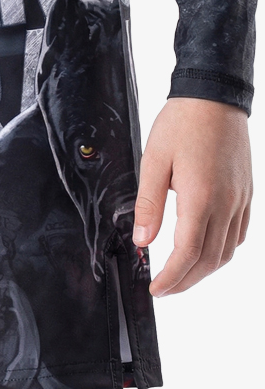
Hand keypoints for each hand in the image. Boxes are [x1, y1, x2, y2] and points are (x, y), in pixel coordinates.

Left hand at [131, 97, 252, 297]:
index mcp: (201, 198)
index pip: (187, 253)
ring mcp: (241, 199)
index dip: (171, 277)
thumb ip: (149, 205)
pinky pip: (238, 233)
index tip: (155, 290)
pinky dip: (221, 251)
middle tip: (164, 290)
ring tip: (181, 276)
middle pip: (209, 259)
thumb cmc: (181, 125)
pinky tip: (205, 251)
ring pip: (227, 250)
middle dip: (186, 281)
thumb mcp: (153, 162)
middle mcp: (226, 204)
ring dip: (204, 270)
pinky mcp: (246, 193)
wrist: (214, 97)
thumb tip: (142, 241)